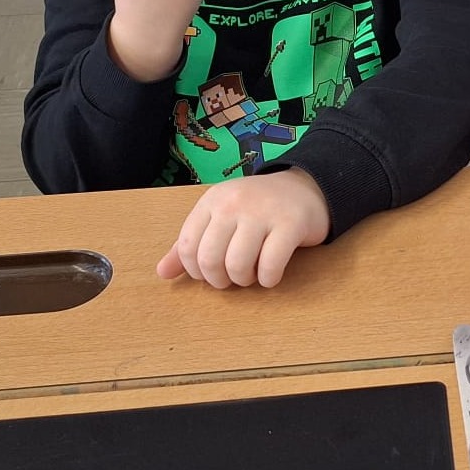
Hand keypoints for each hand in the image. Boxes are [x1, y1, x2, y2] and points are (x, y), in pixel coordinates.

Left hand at [157, 168, 330, 288]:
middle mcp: (234, 203)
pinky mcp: (291, 224)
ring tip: (252, 276)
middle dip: (219, 280)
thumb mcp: (221, 218)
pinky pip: (271, 265)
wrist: (307, 188)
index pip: (188, 246)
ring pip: (238, 264)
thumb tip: (162, 273)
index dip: (196, 271)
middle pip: (210, 259)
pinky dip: (268, 279)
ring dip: (244, 281)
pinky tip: (271, 275)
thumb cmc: (259, 209)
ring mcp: (263, 212)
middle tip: (232, 279)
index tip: (211, 274)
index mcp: (212, 201)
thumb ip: (190, 245)